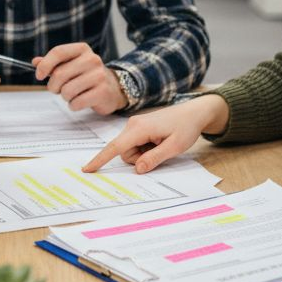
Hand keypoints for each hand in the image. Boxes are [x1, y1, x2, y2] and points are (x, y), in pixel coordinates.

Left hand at [34, 42, 124, 113]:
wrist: (113, 88)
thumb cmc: (86, 76)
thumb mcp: (71, 65)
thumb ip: (53, 63)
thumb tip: (35, 62)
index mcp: (82, 49)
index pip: (58, 52)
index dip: (45, 65)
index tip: (39, 76)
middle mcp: (92, 59)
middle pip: (59, 74)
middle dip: (53, 86)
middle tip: (57, 89)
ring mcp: (99, 76)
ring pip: (67, 90)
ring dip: (64, 96)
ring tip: (72, 94)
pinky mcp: (102, 92)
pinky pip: (76, 103)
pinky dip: (73, 105)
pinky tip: (80, 101)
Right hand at [82, 95, 228, 173]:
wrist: (194, 112)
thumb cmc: (186, 128)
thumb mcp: (174, 147)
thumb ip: (155, 158)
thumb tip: (137, 169)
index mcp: (139, 128)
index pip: (116, 147)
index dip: (101, 159)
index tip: (87, 169)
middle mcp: (132, 125)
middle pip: (125, 152)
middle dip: (139, 159)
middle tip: (161, 151)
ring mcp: (135, 125)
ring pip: (130, 150)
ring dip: (144, 154)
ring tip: (161, 145)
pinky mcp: (138, 127)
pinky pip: (135, 145)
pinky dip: (145, 149)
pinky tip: (159, 142)